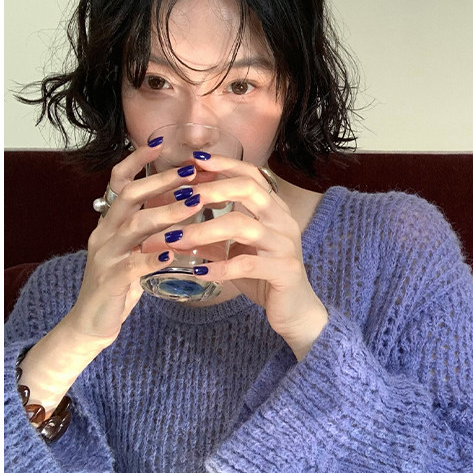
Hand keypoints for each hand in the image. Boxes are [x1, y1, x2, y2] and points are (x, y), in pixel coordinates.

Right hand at [63, 141, 210, 348]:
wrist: (91, 322)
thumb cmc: (121, 282)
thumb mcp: (135, 248)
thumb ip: (154, 227)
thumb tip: (188, 201)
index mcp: (110, 222)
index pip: (119, 181)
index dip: (137, 161)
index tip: (161, 144)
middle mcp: (104, 233)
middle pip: (129, 196)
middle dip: (161, 181)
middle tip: (192, 172)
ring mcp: (106, 256)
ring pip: (134, 226)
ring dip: (166, 212)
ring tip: (194, 204)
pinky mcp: (110, 281)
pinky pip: (133, 265)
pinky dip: (154, 257)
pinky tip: (174, 253)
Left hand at [166, 156, 328, 358]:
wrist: (296, 311)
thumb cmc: (265, 277)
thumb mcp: (236, 252)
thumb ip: (213, 236)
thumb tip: (176, 223)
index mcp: (274, 210)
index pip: (251, 175)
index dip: (224, 165)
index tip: (194, 161)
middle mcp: (283, 221)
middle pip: (248, 190)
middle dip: (211, 190)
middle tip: (180, 198)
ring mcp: (285, 245)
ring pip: (243, 225)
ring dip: (203, 230)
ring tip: (175, 239)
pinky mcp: (284, 271)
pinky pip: (247, 264)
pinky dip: (219, 267)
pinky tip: (198, 272)